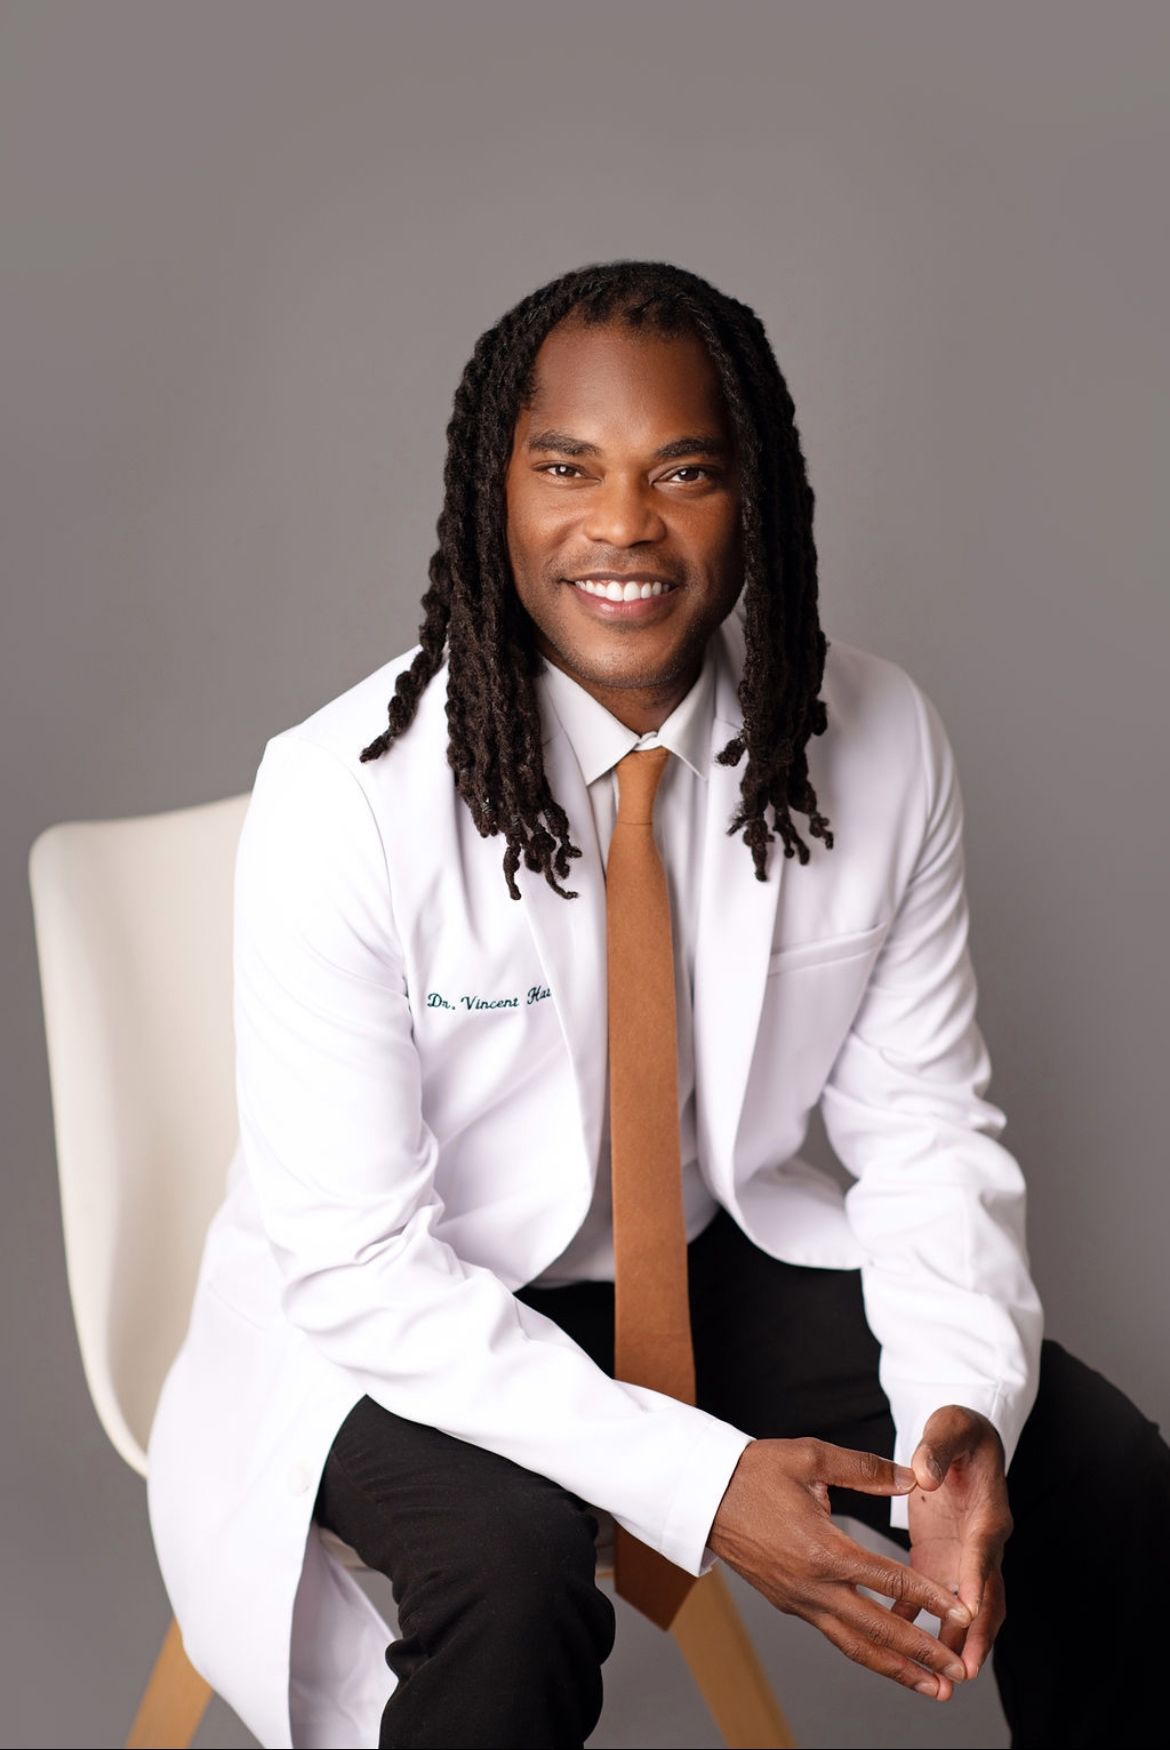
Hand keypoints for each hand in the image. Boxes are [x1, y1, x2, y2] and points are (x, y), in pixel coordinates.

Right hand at [708, 1437, 973, 1700]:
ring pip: (855, 1646)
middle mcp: (813, 1586)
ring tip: (932, 1689)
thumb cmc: (756, 1471)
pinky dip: (866, 1652)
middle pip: (878, 1631)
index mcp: (824, 1550)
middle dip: (922, 1656)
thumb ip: (867, 1470)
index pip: (890, 1582)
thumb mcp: (812, 1456)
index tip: (964, 1614)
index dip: (931, 1600)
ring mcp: (799, 1601)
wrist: (704, 1493)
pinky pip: (834, 1635)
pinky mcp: (789, 1604)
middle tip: (959, 1674)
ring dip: (896, 1671)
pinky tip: (887, 1659)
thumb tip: (914, 1478)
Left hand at [890, 1406, 1012, 1694]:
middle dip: (978, 1634)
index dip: (977, 1577)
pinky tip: (897, 1641)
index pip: (984, 1548)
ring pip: (964, 1608)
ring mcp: (963, 1554)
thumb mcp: (951, 1426)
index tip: (970, 1608)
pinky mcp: (941, 1556)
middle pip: (986, 1595)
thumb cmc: (960, 1430)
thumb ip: (938, 1447)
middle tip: (965, 1671)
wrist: (963, 1438)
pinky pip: (930, 1595)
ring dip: (954, 1642)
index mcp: (988, 1510)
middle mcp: (982, 1541)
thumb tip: (923, 1472)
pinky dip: (917, 1619)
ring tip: (941, 1682)